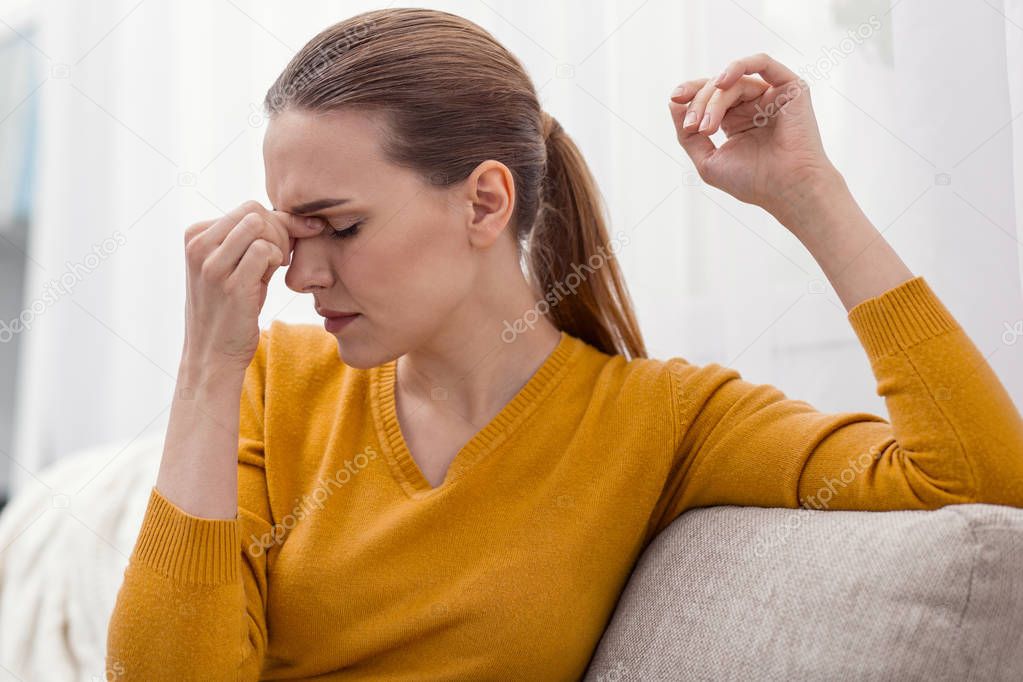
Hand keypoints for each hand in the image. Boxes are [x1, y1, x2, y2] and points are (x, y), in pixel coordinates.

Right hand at [181, 200, 323, 372]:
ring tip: (275, 266)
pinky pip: (263, 250)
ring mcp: (212, 265)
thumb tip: (296, 217)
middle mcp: (198, 246)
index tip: (287, 242)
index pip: (246, 208)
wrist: (213, 353)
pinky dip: (275, 259)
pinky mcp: (230, 284)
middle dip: (279, 230)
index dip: (276, 222)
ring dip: (278, 244)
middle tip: (280, 258)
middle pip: (254, 211)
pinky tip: (272, 275)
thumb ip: (252, 240)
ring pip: (258, 225)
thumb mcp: (233, 267)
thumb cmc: (230, 308)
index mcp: (195, 236)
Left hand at [668, 53, 840, 227]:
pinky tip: (723, 80)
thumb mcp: (707, 161)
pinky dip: (740, 66)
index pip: (709, 98)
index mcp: (736, 120)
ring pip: (734, 82)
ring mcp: (772, 96)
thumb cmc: (752, 181)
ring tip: (706, 126)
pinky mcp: (791, 88)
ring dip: (714, 101)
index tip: (674, 100)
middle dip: (699, 104)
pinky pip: (763, 63)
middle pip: (718, 89)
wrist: (787, 189)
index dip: (690, 95)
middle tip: (692, 127)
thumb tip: (673, 103)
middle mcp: (754, 105)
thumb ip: (687, 135)